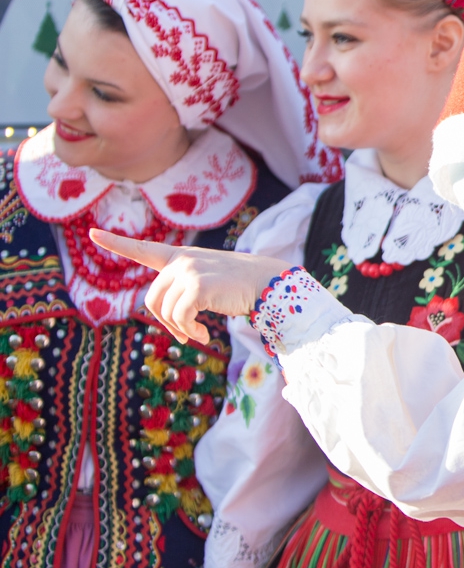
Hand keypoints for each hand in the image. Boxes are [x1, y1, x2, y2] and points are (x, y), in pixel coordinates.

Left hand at [89, 229, 290, 346]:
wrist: (267, 283)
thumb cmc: (240, 287)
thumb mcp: (207, 282)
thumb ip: (183, 290)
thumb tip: (170, 322)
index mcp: (181, 257)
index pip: (143, 249)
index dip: (116, 242)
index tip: (92, 233)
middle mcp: (181, 260)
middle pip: (152, 299)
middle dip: (164, 322)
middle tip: (183, 334)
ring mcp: (189, 272)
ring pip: (165, 311)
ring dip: (179, 329)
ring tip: (197, 335)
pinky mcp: (197, 287)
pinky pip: (179, 317)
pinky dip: (189, 331)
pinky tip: (204, 334)